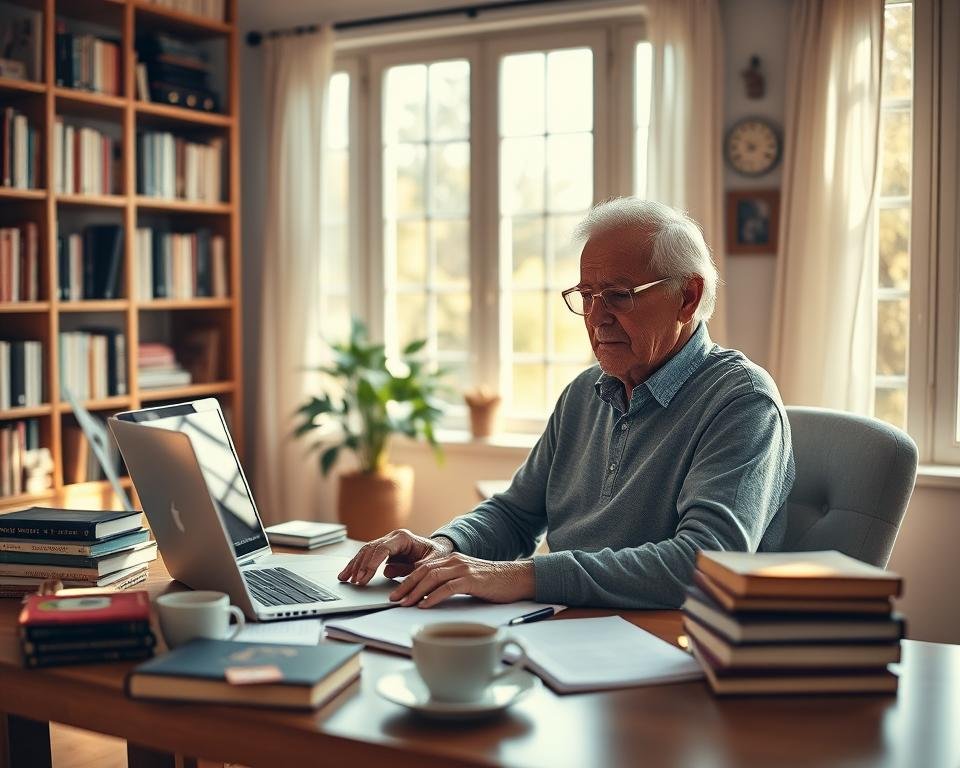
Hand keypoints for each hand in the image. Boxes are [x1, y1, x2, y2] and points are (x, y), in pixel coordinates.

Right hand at [337, 529, 453, 584]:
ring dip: (355, 565)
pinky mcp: (383, 550)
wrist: (437, 550)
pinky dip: (357, 565)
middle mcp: (392, 537)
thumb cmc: (436, 555)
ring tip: (345, 579)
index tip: (365, 576)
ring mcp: (387, 543)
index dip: (372, 563)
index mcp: (403, 538)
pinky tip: (348, 574)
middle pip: (371, 549)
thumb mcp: (433, 562)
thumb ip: (417, 568)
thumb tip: (394, 573)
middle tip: (355, 582)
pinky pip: (367, 556)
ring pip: (365, 552)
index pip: (383, 548)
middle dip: (361, 566)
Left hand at [389, 552, 535, 607]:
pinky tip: (425, 605)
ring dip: (416, 592)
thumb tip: (428, 593)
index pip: (423, 568)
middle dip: (406, 586)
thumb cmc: (492, 582)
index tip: (396, 593)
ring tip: (405, 604)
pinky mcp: (472, 580)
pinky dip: (433, 597)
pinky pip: (448, 588)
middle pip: (423, 572)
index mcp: (452, 559)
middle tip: (394, 599)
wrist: (516, 578)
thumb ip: (449, 581)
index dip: (407, 580)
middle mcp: (455, 561)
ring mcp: (463, 569)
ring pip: (432, 578)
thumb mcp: (466, 578)